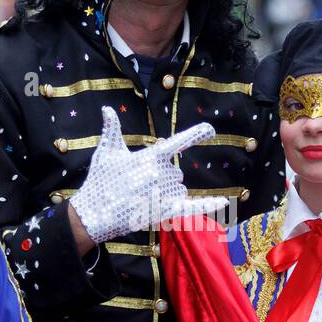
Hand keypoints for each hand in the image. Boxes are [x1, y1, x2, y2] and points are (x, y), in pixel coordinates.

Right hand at [68, 107, 227, 243]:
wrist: (95, 212)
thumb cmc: (100, 180)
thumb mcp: (106, 152)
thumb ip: (112, 130)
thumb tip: (107, 109)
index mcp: (152, 156)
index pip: (179, 142)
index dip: (197, 134)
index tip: (210, 129)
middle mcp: (164, 173)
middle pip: (176, 173)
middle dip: (162, 178)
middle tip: (138, 185)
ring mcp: (166, 193)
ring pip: (179, 190)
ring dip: (167, 194)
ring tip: (142, 199)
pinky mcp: (167, 211)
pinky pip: (193, 207)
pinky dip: (209, 205)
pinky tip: (225, 203)